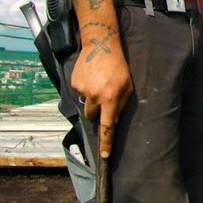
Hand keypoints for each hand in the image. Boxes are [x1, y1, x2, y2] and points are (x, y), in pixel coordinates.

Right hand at [71, 41, 132, 159]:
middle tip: (103, 98)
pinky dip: (85, 88)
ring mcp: (82, 90)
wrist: (100, 46)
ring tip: (98, 83)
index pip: (108, 125)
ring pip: (85, 103)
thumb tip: (113, 120)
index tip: (104, 156)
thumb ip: (121, 104)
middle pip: (92, 116)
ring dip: (91, 98)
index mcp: (111, 98)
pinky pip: (80, 92)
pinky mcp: (74, 83)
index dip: (106, 142)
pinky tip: (91, 76)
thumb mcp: (127, 86)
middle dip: (97, 112)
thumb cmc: (118, 66)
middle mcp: (95, 96)